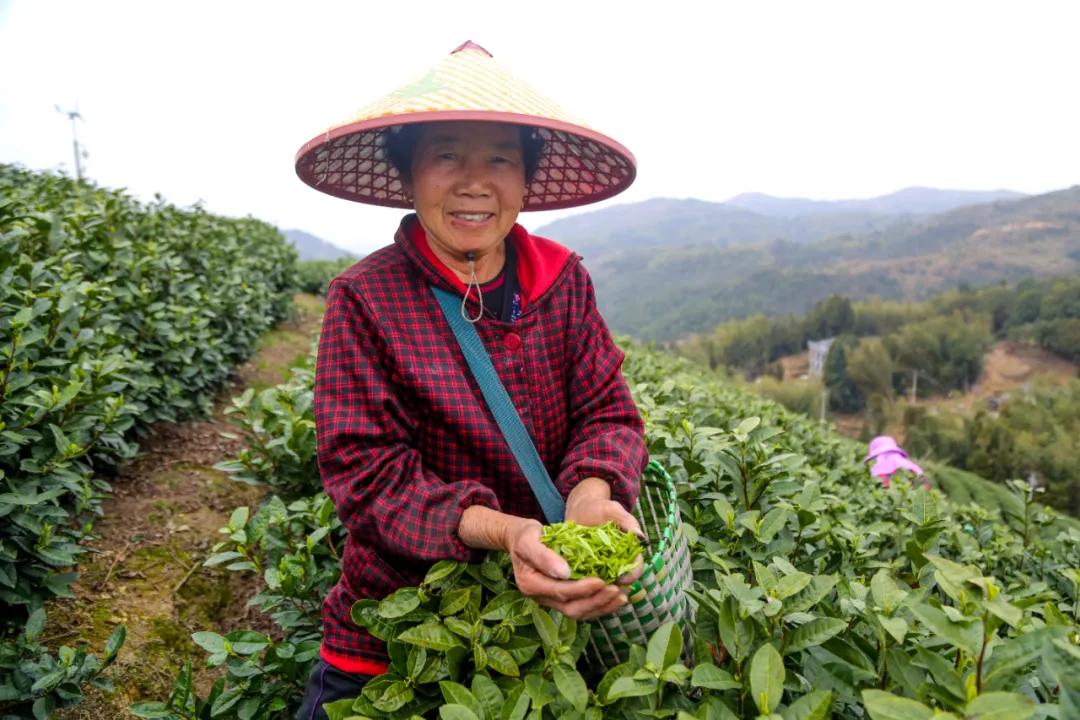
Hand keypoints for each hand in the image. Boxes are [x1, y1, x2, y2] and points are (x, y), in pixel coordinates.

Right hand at [505, 517, 627, 620]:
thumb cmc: (525, 535)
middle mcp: (540, 598)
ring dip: (601, 606)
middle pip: (572, 608)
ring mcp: (550, 601)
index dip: (582, 589)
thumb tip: (564, 573)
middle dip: (596, 601)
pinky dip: (600, 605)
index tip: (601, 580)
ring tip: (622, 596)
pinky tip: (616, 597)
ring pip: (578, 612)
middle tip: (617, 590)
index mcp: (531, 585)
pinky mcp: (560, 599)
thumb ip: (543, 556)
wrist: (520, 538)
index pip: (561, 592)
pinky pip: (582, 608)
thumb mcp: (529, 539)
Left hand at [565, 479, 644, 586]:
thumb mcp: (613, 511)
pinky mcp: (583, 569)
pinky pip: (582, 580)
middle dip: (610, 587)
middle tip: (599, 588)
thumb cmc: (600, 507)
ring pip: (600, 586)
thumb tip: (641, 537)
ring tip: (584, 587)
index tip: (621, 579)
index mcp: (629, 553)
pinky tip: (570, 581)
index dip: (630, 576)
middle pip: (618, 582)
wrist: (580, 508)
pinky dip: (578, 582)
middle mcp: (616, 564)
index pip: (635, 569)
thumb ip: (626, 522)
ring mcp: (599, 569)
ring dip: (593, 588)